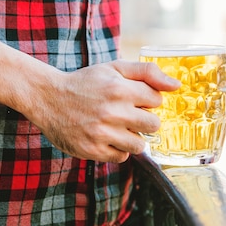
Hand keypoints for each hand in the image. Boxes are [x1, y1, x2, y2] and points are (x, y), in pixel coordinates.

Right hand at [24, 60, 180, 162]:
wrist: (48, 97)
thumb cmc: (87, 82)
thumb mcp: (114, 68)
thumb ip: (147, 72)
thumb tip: (177, 86)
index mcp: (120, 88)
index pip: (157, 100)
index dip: (147, 100)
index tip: (133, 98)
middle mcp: (112, 111)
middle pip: (154, 125)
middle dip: (144, 120)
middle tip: (127, 114)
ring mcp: (101, 133)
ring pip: (139, 145)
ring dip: (132, 137)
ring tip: (116, 127)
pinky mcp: (92, 150)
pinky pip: (121, 157)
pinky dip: (117, 149)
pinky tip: (105, 137)